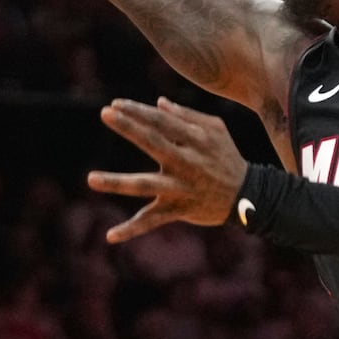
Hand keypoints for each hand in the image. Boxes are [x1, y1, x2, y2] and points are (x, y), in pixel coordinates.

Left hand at [87, 97, 248, 242]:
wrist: (247, 196)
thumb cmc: (227, 156)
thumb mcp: (215, 129)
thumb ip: (186, 116)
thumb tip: (158, 102)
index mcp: (195, 139)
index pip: (162, 120)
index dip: (138, 111)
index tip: (115, 105)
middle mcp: (186, 162)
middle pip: (153, 142)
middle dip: (129, 127)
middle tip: (105, 113)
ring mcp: (180, 188)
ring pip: (144, 185)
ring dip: (117, 182)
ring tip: (90, 179)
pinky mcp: (178, 210)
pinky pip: (152, 221)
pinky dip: (131, 229)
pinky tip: (110, 236)